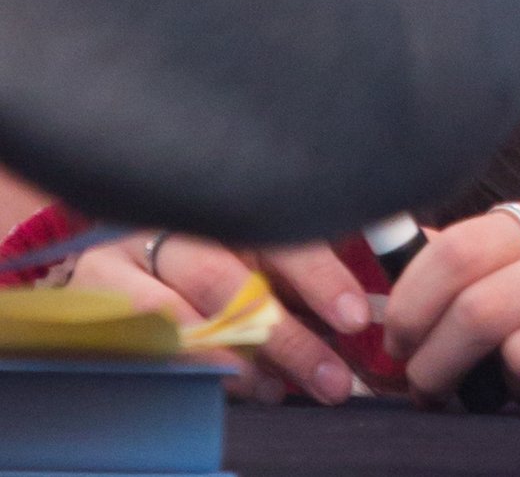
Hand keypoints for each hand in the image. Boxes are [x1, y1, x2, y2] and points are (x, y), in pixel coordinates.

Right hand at [71, 234, 369, 403]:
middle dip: (286, 337)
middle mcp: (172, 223)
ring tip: (286, 389)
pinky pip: (151, 348)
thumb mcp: (251, 243)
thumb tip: (356, 312)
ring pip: (187, 320)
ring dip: (244, 365)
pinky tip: (239, 386)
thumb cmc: (204, 248)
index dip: (318, 276)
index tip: (354, 318)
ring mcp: (127, 262)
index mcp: (219, 199)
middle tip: (332, 379)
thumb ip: (295, 271)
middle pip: (229, 281)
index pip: (275, 231)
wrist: (112, 258)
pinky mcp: (96, 304)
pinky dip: (200, 372)